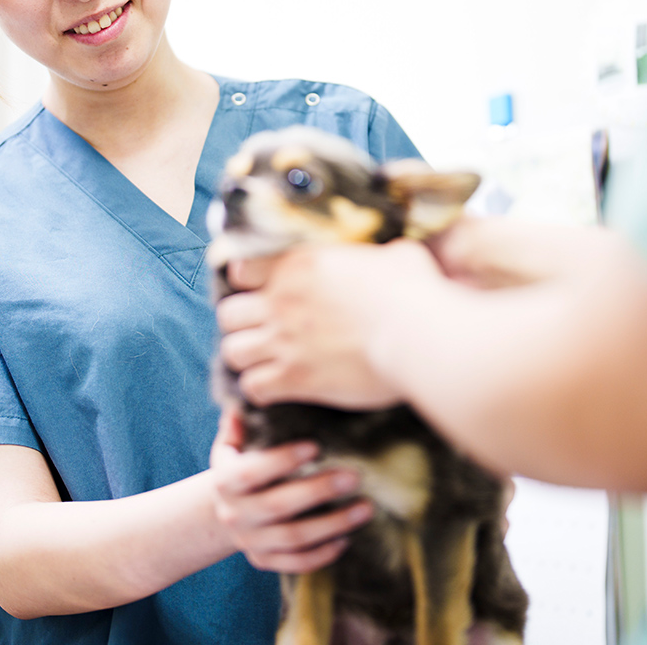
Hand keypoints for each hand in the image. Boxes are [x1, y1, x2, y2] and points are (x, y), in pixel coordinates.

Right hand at [209, 410, 372, 572]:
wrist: (221, 511)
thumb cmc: (239, 466)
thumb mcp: (231, 445)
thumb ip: (240, 422)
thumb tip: (251, 391)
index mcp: (225, 481)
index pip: (251, 471)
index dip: (282, 460)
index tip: (316, 446)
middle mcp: (235, 513)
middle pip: (277, 506)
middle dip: (318, 490)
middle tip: (355, 476)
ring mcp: (250, 541)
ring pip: (293, 538)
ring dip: (332, 525)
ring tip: (365, 508)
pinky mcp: (264, 561)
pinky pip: (295, 564)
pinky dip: (321, 555)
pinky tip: (347, 540)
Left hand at [216, 241, 443, 408]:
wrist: (418, 334)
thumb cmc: (413, 292)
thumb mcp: (397, 255)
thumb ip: (381, 255)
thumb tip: (397, 256)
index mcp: (300, 264)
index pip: (241, 270)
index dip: (248, 283)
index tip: (263, 293)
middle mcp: (282, 300)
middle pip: (228, 315)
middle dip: (242, 325)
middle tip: (264, 332)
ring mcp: (284, 340)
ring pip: (232, 352)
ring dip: (247, 359)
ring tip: (267, 363)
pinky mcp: (294, 378)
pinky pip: (253, 388)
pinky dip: (261, 391)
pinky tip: (278, 390)